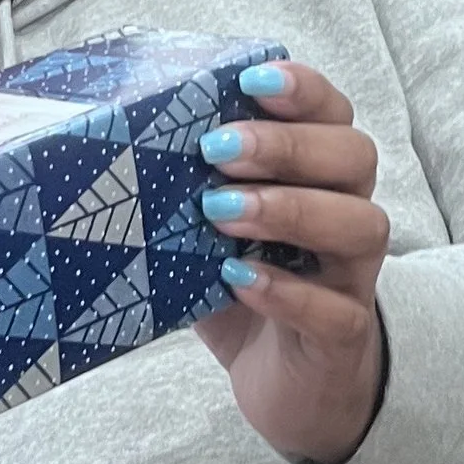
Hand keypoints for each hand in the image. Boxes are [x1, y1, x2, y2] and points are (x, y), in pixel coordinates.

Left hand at [192, 60, 390, 463]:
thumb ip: (182, 186)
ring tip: (221, 211)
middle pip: (353, 157)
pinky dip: (287, 291)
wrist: (287, 384)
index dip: (303, 89)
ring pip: (361, 226)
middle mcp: (348, 214)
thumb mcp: (206, 229)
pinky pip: (334, 309)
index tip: (252, 79)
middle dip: (286, 144)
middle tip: (217, 149)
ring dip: (292, 209)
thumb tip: (102, 139)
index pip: (333, 114)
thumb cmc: (243, 287)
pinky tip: (238, 278)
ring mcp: (352, 277)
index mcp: (320, 176)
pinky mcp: (342, 337)